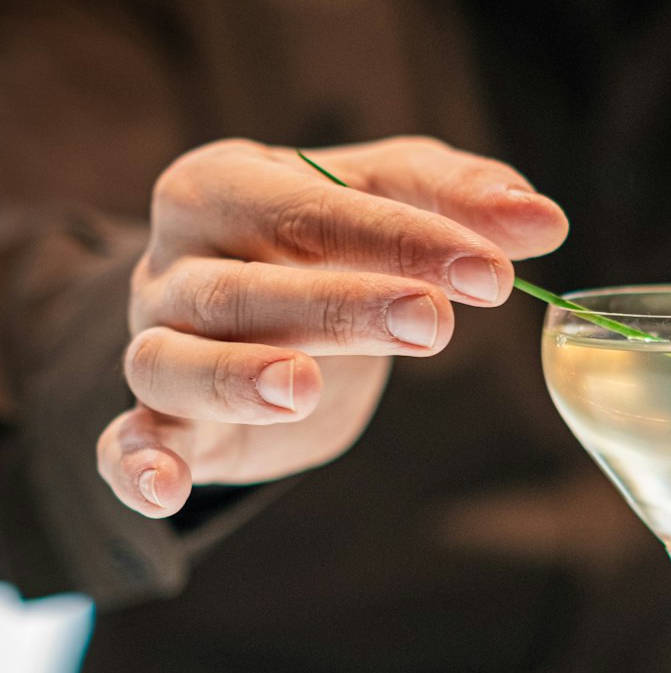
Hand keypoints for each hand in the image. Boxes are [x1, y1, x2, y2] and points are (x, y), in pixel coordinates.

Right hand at [97, 136, 567, 515]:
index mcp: (226, 185)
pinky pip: (124, 442)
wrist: (247, 298)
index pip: (313, 205)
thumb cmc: (321, 236)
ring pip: (175, 362)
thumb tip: (545, 220)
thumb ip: (458, 200)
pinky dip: (134, 465)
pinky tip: (164, 488)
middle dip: (340, 306)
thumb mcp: (388, 197)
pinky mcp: (156, 421)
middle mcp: (176, 262)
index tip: (492, 273)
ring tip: (303, 389)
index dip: (405, 239)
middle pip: (244, 287)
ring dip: (236, 378)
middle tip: (432, 325)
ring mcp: (155, 341)